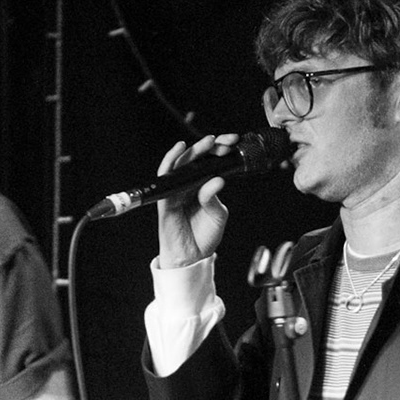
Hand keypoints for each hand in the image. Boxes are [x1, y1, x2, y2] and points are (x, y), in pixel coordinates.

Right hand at [156, 134, 239, 269]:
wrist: (192, 258)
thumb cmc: (203, 237)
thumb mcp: (217, 215)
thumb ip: (214, 197)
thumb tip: (216, 180)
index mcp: (203, 187)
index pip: (210, 163)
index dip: (219, 151)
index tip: (233, 143)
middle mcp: (189, 185)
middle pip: (197, 159)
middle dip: (210, 147)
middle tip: (224, 141)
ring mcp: (177, 190)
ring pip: (182, 164)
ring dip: (195, 151)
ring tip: (208, 142)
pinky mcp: (167, 198)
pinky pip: (166, 176)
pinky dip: (171, 161)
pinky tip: (180, 150)